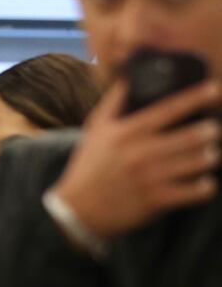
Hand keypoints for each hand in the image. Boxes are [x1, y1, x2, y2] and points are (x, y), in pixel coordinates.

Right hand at [52, 79, 221, 239]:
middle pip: (193, 136)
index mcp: (126, 132)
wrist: (78, 210)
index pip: (168, 109)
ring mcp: (151, 178)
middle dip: (210, 131)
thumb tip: (130, 76)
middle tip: (211, 130)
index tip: (215, 88)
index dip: (195, 97)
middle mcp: (140, 152)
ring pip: (200, 162)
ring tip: (207, 154)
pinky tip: (202, 181)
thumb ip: (114, 102)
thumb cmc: (89, 166)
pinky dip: (206, 185)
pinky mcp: (158, 200)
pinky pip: (198, 190)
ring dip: (209, 156)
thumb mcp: (95, 130)